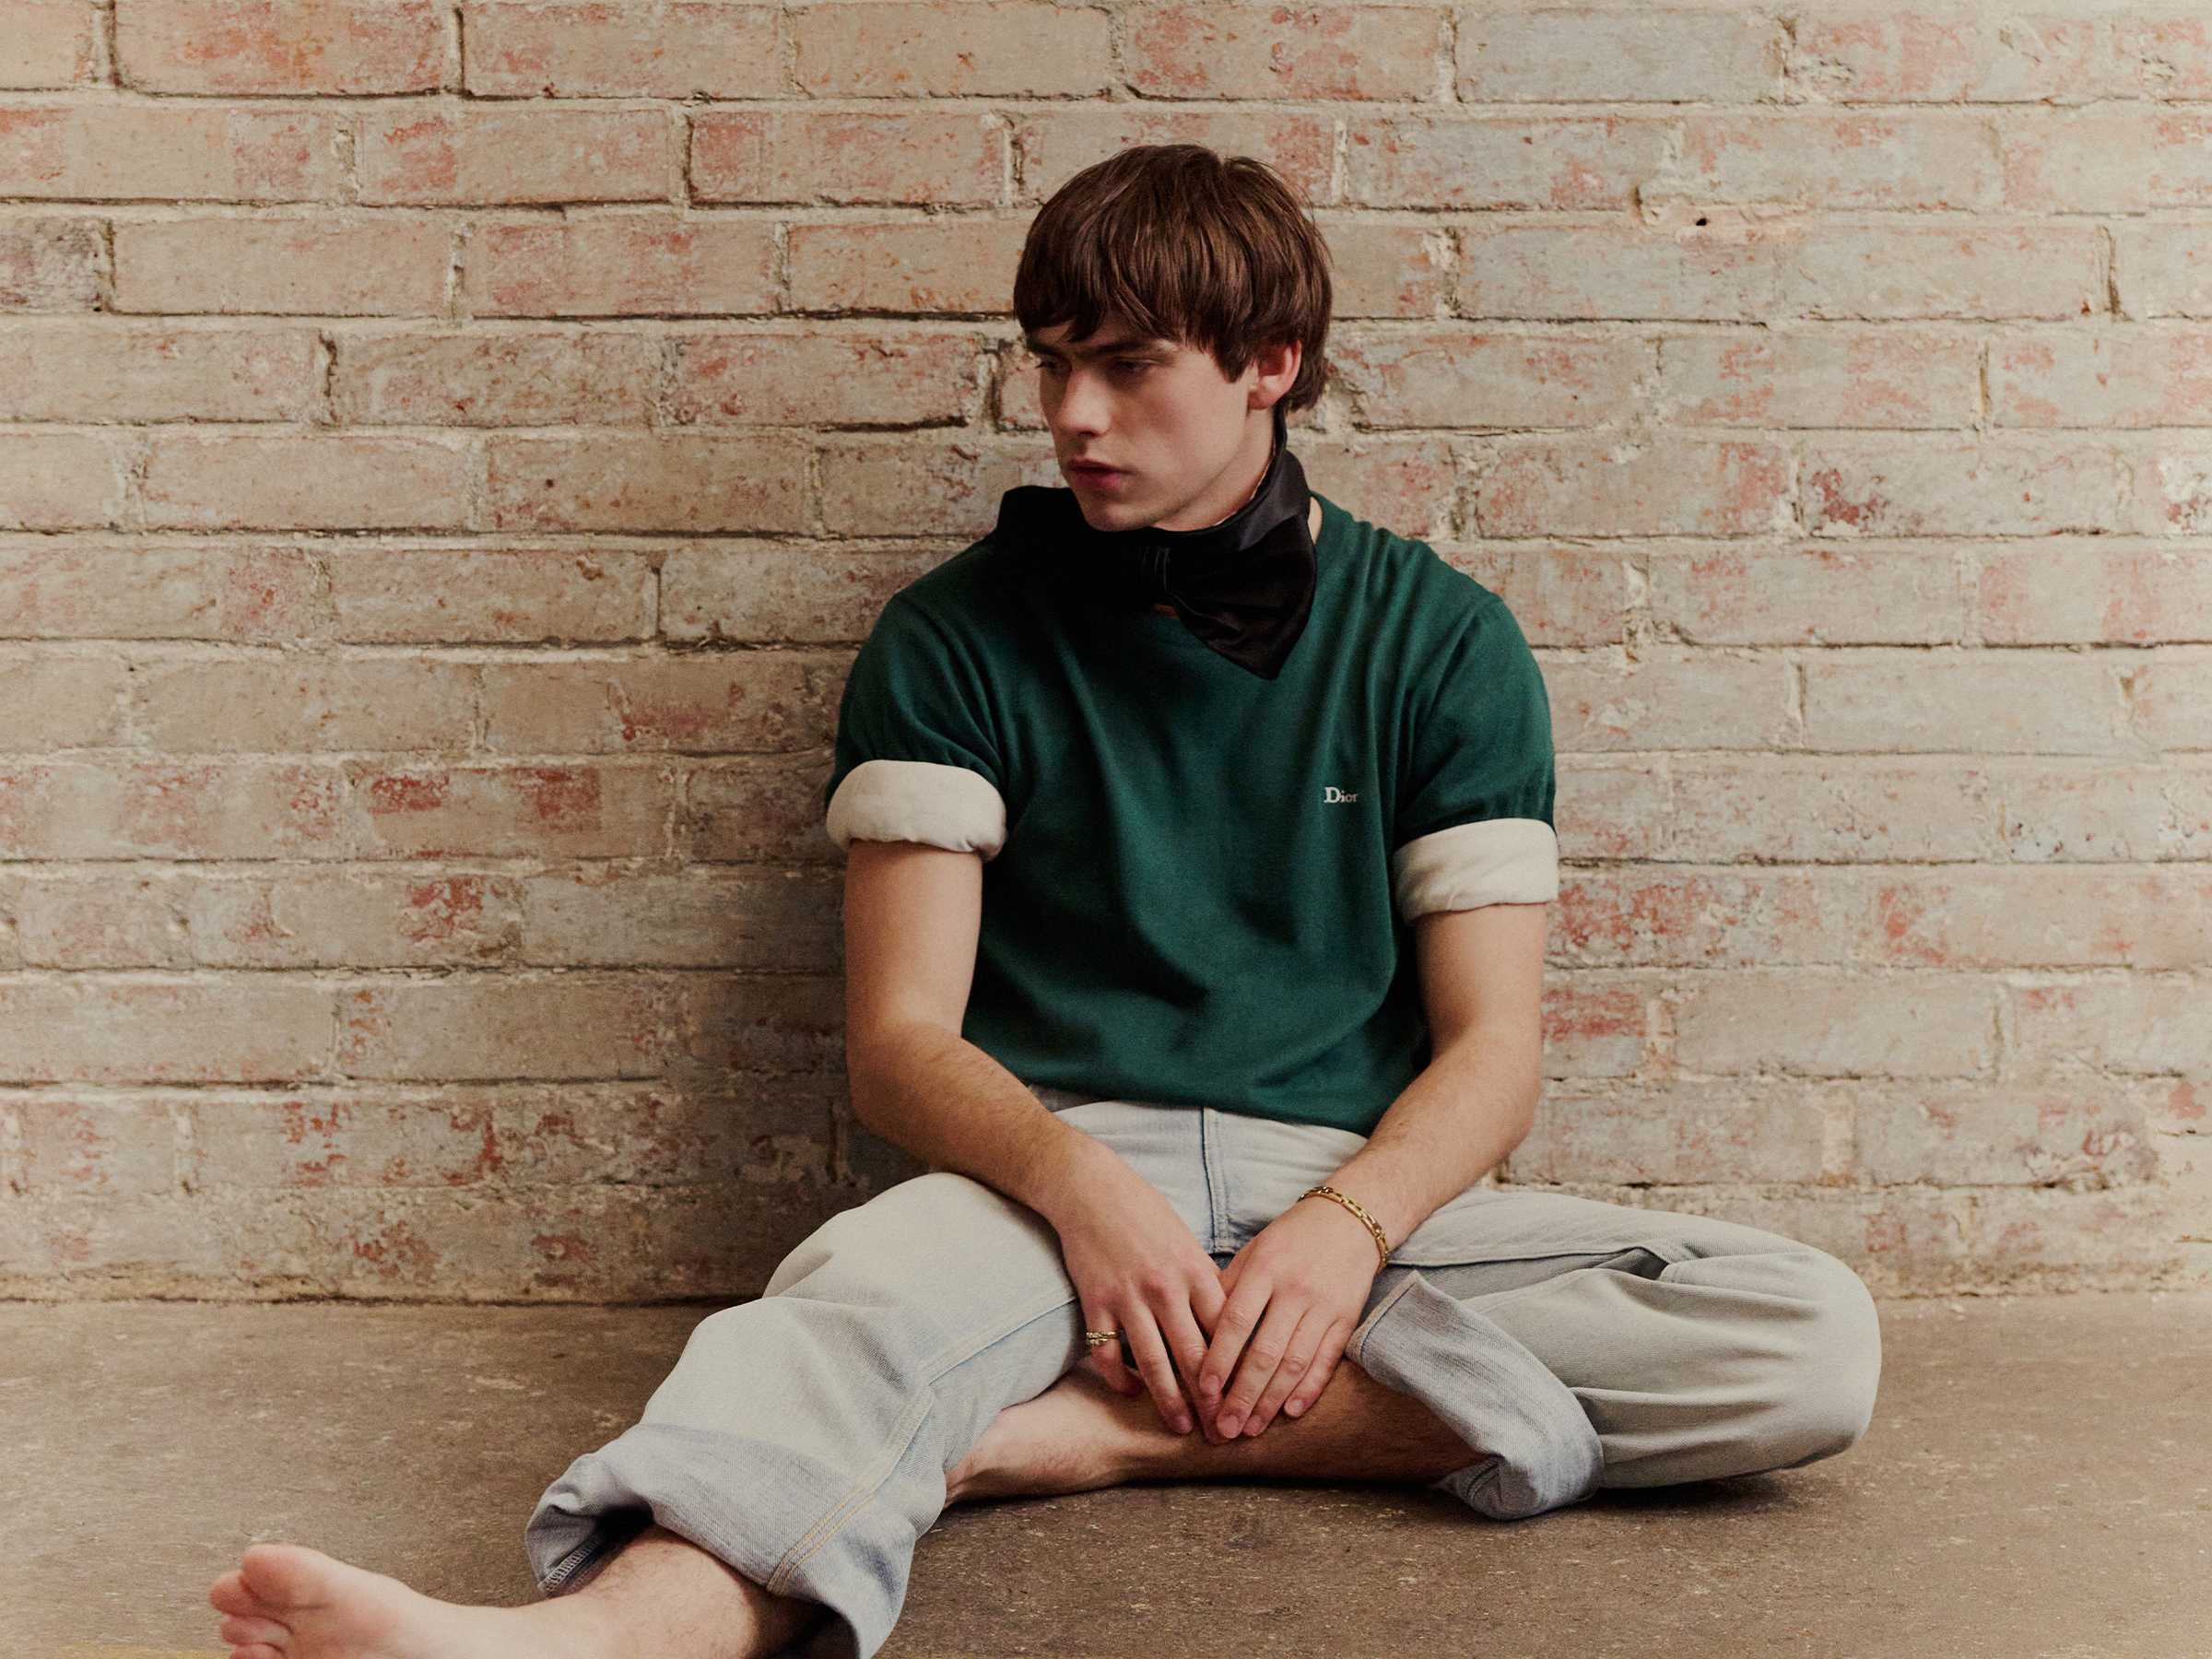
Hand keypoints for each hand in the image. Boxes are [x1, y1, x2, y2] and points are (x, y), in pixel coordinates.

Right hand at [1049, 1165, 1224, 1434]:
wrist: (1090, 1189)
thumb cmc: (1144, 1213)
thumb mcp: (1185, 1242)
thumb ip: (1205, 1282)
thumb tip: (1229, 1322)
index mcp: (1194, 1270)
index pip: (1226, 1331)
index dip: (1239, 1369)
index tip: (1250, 1397)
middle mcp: (1165, 1287)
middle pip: (1194, 1355)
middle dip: (1211, 1398)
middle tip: (1223, 1430)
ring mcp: (1128, 1297)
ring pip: (1153, 1362)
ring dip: (1169, 1400)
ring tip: (1181, 1427)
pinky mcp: (1095, 1303)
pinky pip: (1109, 1353)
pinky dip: (1120, 1378)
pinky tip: (1131, 1392)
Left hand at [1195, 1195, 1378, 1439]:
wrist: (1349, 1221)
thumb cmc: (1289, 1239)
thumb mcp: (1253, 1252)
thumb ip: (1228, 1289)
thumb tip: (1196, 1331)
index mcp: (1265, 1269)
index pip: (1236, 1322)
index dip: (1219, 1359)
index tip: (1204, 1392)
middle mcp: (1295, 1289)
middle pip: (1265, 1352)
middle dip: (1242, 1395)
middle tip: (1224, 1429)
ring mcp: (1324, 1306)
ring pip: (1295, 1362)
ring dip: (1271, 1401)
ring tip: (1251, 1428)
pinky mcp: (1347, 1318)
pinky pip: (1327, 1359)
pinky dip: (1309, 1388)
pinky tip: (1291, 1412)